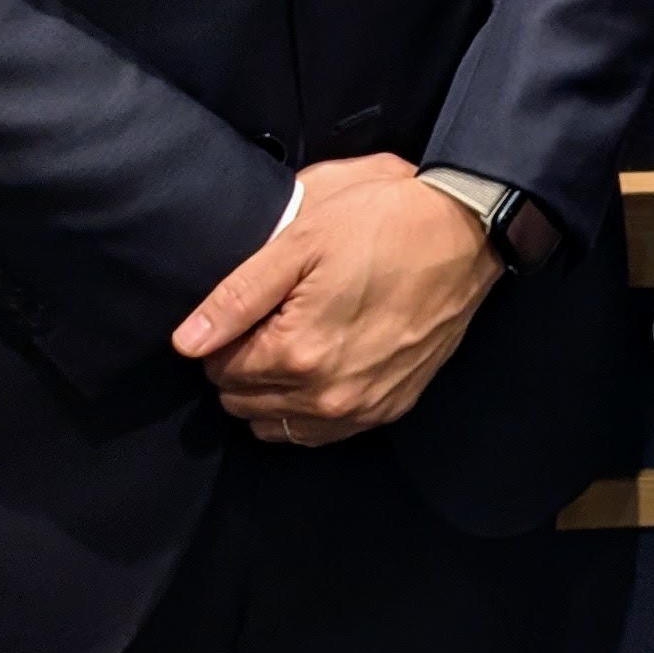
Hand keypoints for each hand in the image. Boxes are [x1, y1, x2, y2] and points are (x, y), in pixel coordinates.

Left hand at [173, 156, 501, 441]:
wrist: (466, 229)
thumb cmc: (385, 220)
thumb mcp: (302, 237)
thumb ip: (237, 295)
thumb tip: (187, 342)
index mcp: (298, 351)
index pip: (219, 369)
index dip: (225, 336)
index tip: (249, 307)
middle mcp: (328, 394)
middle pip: (243, 402)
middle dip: (243, 365)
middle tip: (270, 319)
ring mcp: (362, 407)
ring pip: (278, 424)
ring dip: (272, 392)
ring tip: (294, 342)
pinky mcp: (390, 406)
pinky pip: (322, 432)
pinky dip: (308, 408)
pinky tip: (321, 367)